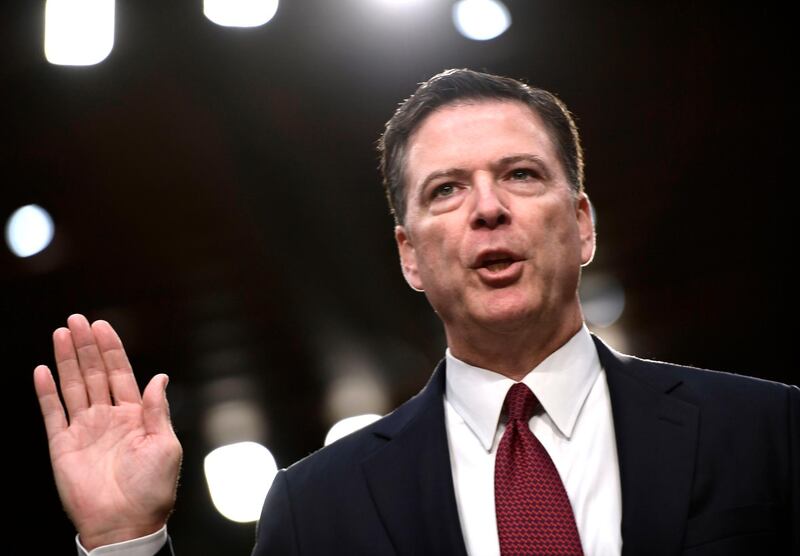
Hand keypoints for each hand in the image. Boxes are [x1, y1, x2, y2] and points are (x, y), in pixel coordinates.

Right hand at [33, 314, 181, 549]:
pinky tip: (42, 370)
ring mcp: (85, 430)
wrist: (126, 523)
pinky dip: (46, 392)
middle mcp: (109, 418)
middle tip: (77, 319)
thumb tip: (160, 376)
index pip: (121, 373)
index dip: (112, 349)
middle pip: (94, 373)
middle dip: (86, 346)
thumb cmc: (153, 488)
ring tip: (61, 333)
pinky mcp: (63, 446)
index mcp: (136, 416)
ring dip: (66, 359)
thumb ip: (159, 409)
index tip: (102, 325)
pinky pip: (52, 413)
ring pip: (73, 386)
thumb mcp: (166, 444)